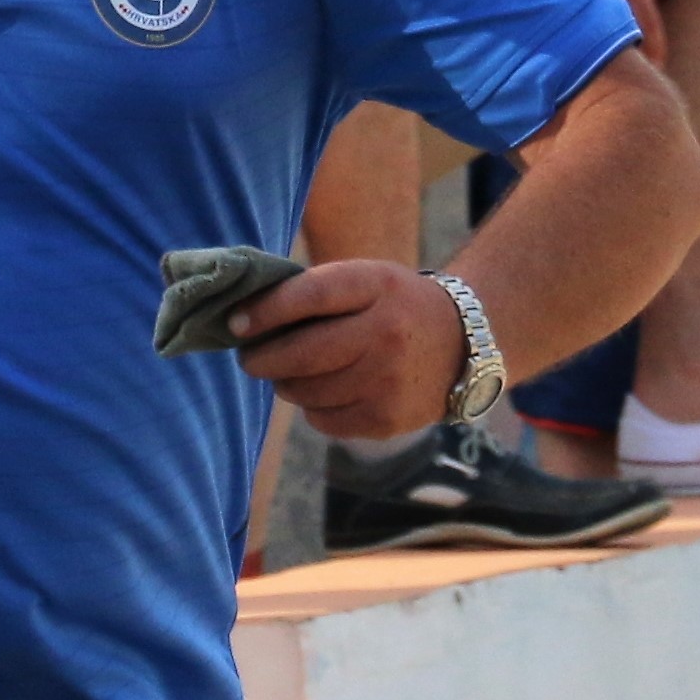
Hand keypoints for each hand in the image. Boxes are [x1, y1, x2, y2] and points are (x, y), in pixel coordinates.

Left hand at [227, 255, 460, 441]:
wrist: (463, 346)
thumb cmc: (393, 307)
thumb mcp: (368, 280)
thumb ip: (314, 292)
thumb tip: (243, 319)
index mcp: (377, 287)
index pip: (309, 296)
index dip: (265, 311)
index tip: (235, 323)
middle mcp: (386, 333)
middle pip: (301, 353)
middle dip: (263, 359)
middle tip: (250, 359)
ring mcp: (387, 380)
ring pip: (306, 391)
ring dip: (287, 384)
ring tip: (290, 374)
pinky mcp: (385, 419)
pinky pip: (322, 419)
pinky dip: (313, 407)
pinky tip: (327, 392)